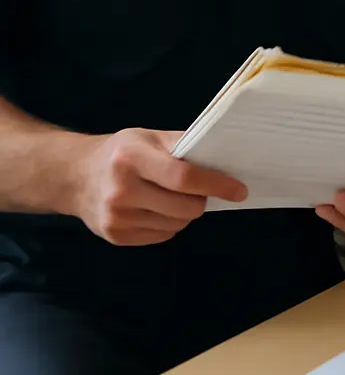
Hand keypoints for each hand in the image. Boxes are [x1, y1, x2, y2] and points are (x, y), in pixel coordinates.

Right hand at [72, 128, 247, 245]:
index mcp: (132, 158)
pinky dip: (170, 224)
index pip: (183, 177)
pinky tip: (158, 208)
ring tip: (175, 196)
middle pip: (184, 206)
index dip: (216, 185)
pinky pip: (162, 236)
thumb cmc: (122, 151)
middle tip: (201, 190)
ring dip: (186, 213)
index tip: (240, 190)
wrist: (75, 176)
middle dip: (202, 200)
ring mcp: (116, 217)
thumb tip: (224, 156)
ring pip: (177, 224)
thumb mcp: (149, 137)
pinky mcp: (115, 237)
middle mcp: (121, 190)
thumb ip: (183, 145)